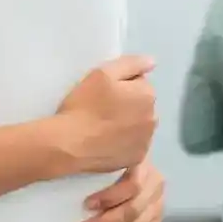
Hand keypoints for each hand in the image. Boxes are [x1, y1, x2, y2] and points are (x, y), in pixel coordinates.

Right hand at [58, 55, 156, 172]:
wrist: (69, 144)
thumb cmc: (85, 105)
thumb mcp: (103, 73)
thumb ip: (131, 64)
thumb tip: (152, 62)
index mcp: (147, 95)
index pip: (140, 83)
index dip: (122, 86)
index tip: (104, 93)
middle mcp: (153, 118)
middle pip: (142, 105)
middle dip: (128, 104)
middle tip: (102, 109)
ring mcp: (146, 141)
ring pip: (139, 125)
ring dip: (128, 123)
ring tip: (104, 127)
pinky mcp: (137, 159)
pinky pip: (134, 145)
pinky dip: (125, 142)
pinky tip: (107, 142)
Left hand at [73, 160, 164, 221]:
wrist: (128, 167)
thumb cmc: (109, 159)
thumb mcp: (102, 155)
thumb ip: (92, 163)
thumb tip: (62, 169)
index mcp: (143, 164)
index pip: (133, 185)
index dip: (110, 198)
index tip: (86, 205)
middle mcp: (155, 184)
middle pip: (133, 210)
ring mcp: (157, 204)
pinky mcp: (155, 220)